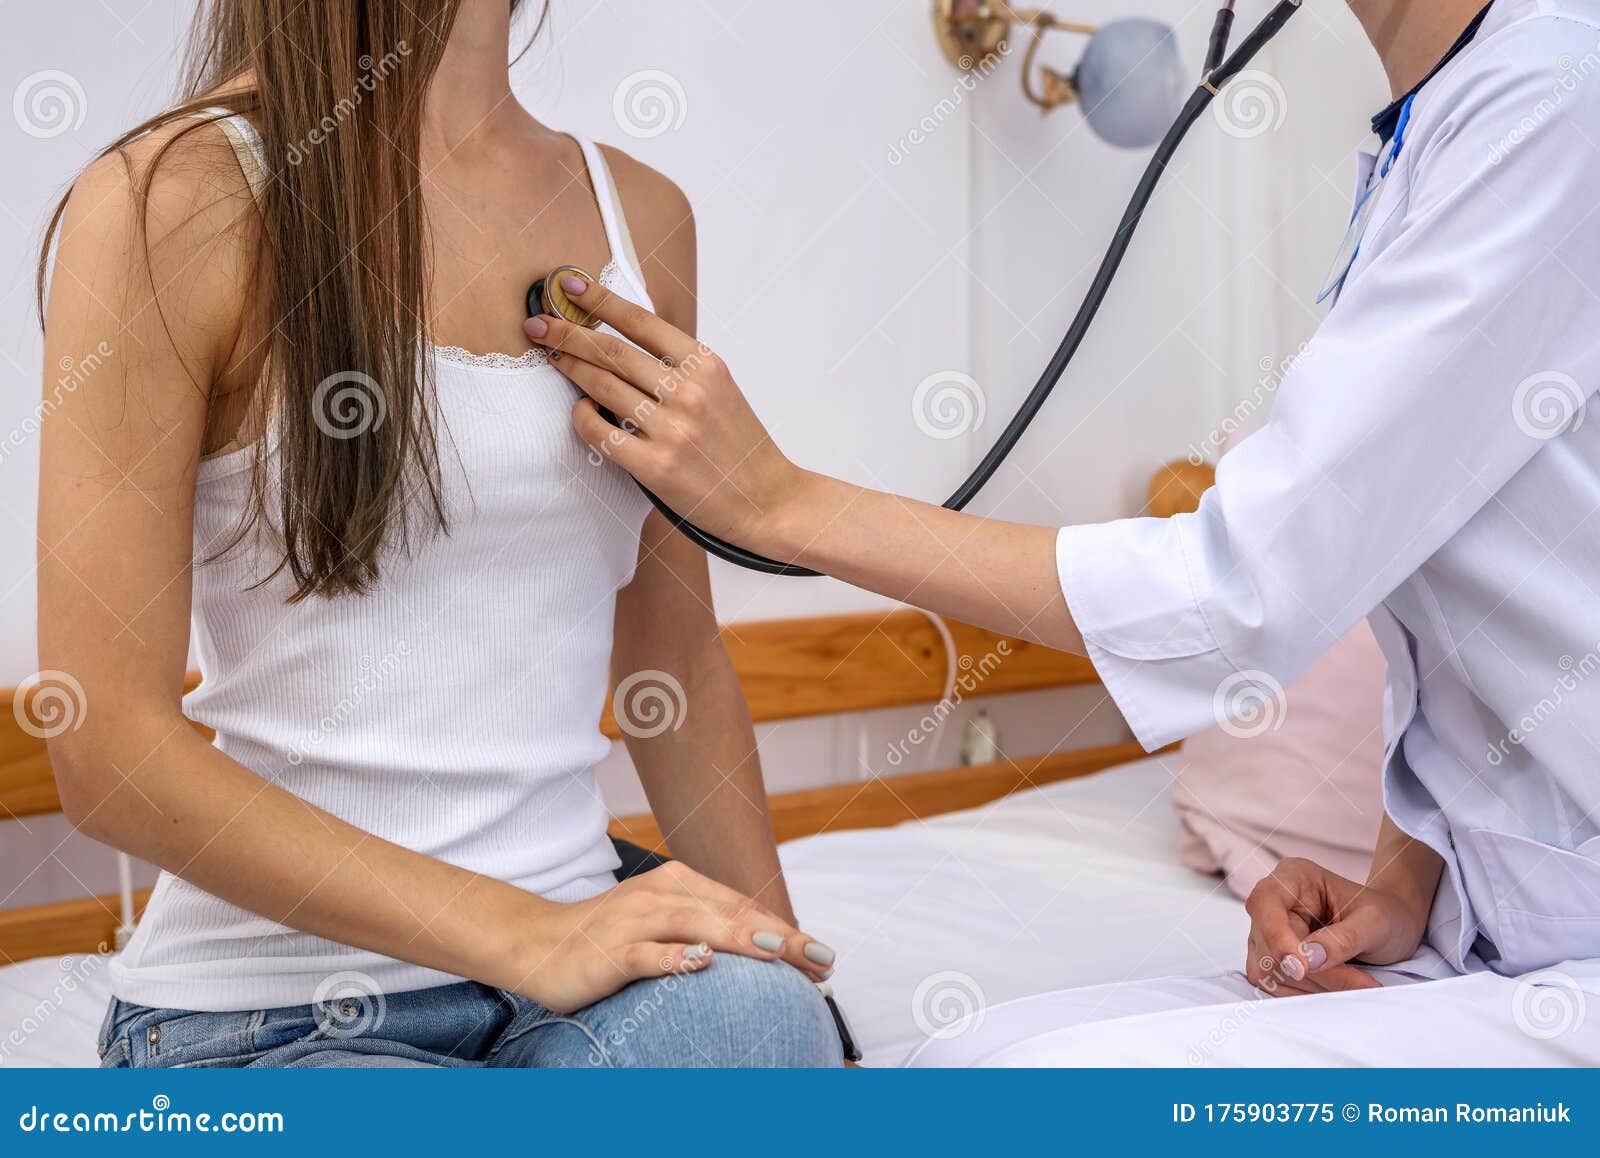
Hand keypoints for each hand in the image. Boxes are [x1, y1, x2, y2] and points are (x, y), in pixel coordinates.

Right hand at [508, 860, 835, 1012]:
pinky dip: (672, 957)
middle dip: (780, 937)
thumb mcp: (664, 927)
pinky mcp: (607, 952)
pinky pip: (644, 953)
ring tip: (782, 953)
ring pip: (695, 925)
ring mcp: (633, 921)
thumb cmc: (610, 938)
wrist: (535, 942)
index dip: (787, 931)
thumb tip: (769, 954)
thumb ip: (709, 933)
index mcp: (680, 884)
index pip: (744, 908)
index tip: (824, 958)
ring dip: (739, 939)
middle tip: (822, 960)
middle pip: (730, 913)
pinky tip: (700, 964)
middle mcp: (661, 895)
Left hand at [524, 277, 805, 553]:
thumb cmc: (741, 448)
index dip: (600, 301)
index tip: (571, 287)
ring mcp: (672, 431)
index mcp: (707, 366)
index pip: (642, 323)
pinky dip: (582, 416)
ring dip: (569, 368)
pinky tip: (579, 409)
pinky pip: (601, 433)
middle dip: (567, 332)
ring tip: (552, 358)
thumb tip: (623, 344)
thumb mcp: (722, 390)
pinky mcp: (656, 468)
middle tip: (539, 324)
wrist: (768, 500)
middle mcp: (689, 393)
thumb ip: (681, 366)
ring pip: (602, 387)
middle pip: (612, 351)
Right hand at [1243, 857, 1429, 997]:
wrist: (1393, 926)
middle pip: (1269, 944)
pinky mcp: (1272, 958)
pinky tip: (1337, 985)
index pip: (1266, 903)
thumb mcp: (1375, 923)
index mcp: (1294, 876)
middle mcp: (1273, 902)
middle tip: (1358, 981)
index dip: (1277, 936)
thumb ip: (1343, 940)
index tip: (1301, 967)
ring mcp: (1269, 931)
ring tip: (1354, 981)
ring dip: (1313, 985)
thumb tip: (1309, 960)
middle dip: (1312, 971)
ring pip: (1269, 970)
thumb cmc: (1386, 915)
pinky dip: (1308, 993)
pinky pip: (1276, 984)